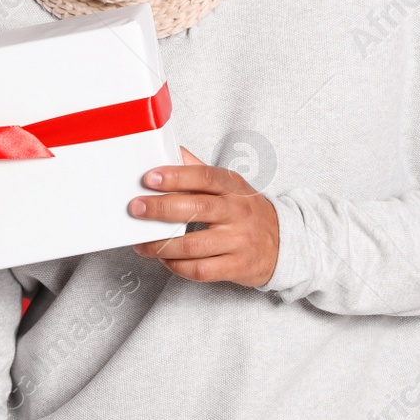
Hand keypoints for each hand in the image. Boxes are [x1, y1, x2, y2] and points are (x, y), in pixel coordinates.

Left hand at [128, 147, 279, 286]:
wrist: (285, 243)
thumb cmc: (247, 211)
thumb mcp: (231, 185)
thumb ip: (199, 169)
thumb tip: (171, 149)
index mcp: (233, 188)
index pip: (205, 177)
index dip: (176, 176)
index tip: (149, 177)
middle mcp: (237, 213)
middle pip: (196, 209)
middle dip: (160, 209)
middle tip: (135, 209)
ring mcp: (238, 241)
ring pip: (194, 245)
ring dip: (162, 245)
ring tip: (142, 244)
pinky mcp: (237, 266)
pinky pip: (201, 270)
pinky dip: (177, 266)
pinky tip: (165, 259)